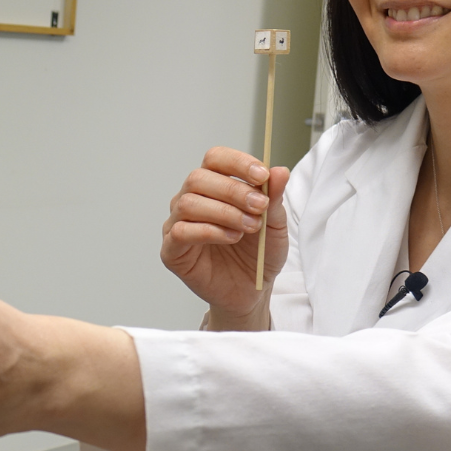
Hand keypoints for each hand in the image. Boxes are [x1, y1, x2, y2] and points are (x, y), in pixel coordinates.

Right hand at [161, 148, 289, 328]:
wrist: (251, 291)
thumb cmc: (258, 255)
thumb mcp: (275, 225)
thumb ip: (274, 198)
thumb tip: (279, 171)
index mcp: (213, 185)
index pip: (215, 159)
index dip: (237, 163)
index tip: (262, 176)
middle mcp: (190, 200)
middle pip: (198, 178)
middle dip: (233, 190)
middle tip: (259, 207)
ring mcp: (177, 224)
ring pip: (188, 203)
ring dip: (224, 212)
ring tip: (248, 227)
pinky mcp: (171, 250)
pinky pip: (181, 232)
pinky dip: (209, 231)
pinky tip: (231, 238)